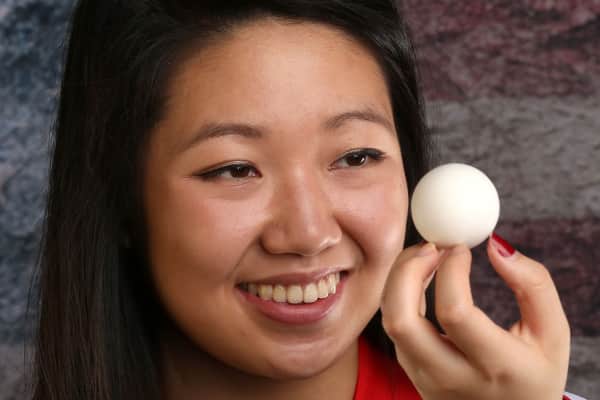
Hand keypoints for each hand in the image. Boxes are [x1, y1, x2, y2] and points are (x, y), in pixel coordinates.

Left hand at [380, 237, 570, 399]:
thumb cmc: (536, 371)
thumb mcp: (553, 332)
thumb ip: (533, 285)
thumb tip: (494, 245)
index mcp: (497, 367)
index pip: (455, 312)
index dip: (451, 270)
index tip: (460, 248)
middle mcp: (453, 378)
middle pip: (403, 320)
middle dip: (407, 271)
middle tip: (430, 246)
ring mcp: (427, 380)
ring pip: (391, 323)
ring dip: (399, 280)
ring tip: (426, 256)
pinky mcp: (413, 375)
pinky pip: (394, 330)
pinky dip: (399, 295)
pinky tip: (422, 278)